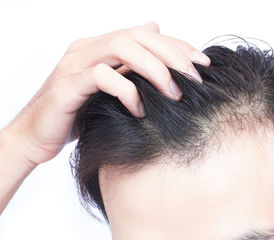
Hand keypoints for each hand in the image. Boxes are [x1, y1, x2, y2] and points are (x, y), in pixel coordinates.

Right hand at [3, 21, 210, 165]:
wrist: (37, 136)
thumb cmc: (77, 114)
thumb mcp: (110, 91)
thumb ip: (131, 68)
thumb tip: (156, 36)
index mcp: (101, 47)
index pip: (146, 34)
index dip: (177, 45)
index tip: (202, 64)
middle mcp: (88, 48)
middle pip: (137, 35)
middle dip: (171, 54)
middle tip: (194, 79)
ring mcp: (76, 64)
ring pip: (121, 47)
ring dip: (154, 70)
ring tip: (173, 95)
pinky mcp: (67, 86)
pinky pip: (101, 77)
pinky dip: (127, 91)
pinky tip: (139, 110)